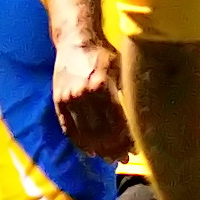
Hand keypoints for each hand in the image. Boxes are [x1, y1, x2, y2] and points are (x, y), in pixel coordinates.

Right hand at [53, 37, 133, 161]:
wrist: (75, 40)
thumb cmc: (102, 54)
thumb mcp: (120, 70)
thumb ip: (126, 94)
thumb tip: (140, 119)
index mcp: (102, 86)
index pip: (117, 123)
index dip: (126, 140)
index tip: (134, 149)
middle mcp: (84, 95)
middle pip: (101, 133)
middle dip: (114, 149)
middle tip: (123, 159)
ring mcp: (69, 99)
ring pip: (85, 135)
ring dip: (98, 150)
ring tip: (109, 158)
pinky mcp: (58, 101)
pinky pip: (69, 129)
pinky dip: (80, 143)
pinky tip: (90, 150)